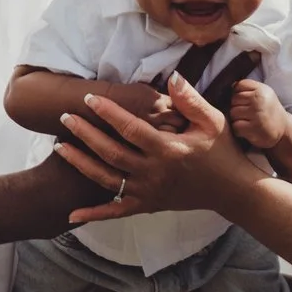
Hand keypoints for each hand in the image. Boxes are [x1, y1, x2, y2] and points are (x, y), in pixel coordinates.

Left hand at [57, 75, 255, 223]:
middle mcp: (154, 173)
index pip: (130, 128)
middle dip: (85, 134)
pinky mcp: (148, 206)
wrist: (232, 191)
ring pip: (107, 179)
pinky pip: (116, 212)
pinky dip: (94, 214)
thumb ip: (189, 100)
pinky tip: (72, 214)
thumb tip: (171, 77)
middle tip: (65, 117)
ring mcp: (149, 192)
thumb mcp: (212, 121)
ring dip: (81, 163)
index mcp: (168, 150)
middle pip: (111, 153)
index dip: (107, 112)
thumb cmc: (223, 152)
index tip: (89, 98)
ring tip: (59, 147)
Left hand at [226, 79, 287, 150]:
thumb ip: (249, 87)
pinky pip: (235, 126)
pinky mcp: (254, 128)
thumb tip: (232, 86)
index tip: (247, 101)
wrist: (284, 129)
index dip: (239, 93)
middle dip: (237, 106)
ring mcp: (257, 115)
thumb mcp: (264, 93)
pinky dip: (239, 129)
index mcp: (262, 90)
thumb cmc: (269, 110)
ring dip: (237, 118)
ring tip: (248, 121)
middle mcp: (259, 101)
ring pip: (233, 113)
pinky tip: (247, 129)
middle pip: (234, 99)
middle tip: (248, 113)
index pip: (239, 85)